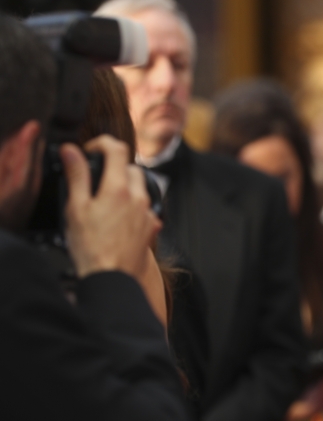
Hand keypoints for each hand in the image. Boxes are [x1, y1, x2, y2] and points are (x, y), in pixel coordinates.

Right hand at [62, 136, 159, 278]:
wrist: (112, 277)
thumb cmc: (92, 247)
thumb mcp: (76, 208)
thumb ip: (77, 176)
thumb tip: (72, 151)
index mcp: (118, 189)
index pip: (118, 150)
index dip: (102, 143)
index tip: (91, 150)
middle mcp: (139, 198)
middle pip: (132, 168)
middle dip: (115, 167)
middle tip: (96, 179)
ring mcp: (148, 213)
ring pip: (140, 188)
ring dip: (125, 187)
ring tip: (105, 202)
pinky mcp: (152, 226)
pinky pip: (145, 207)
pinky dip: (133, 206)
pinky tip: (117, 220)